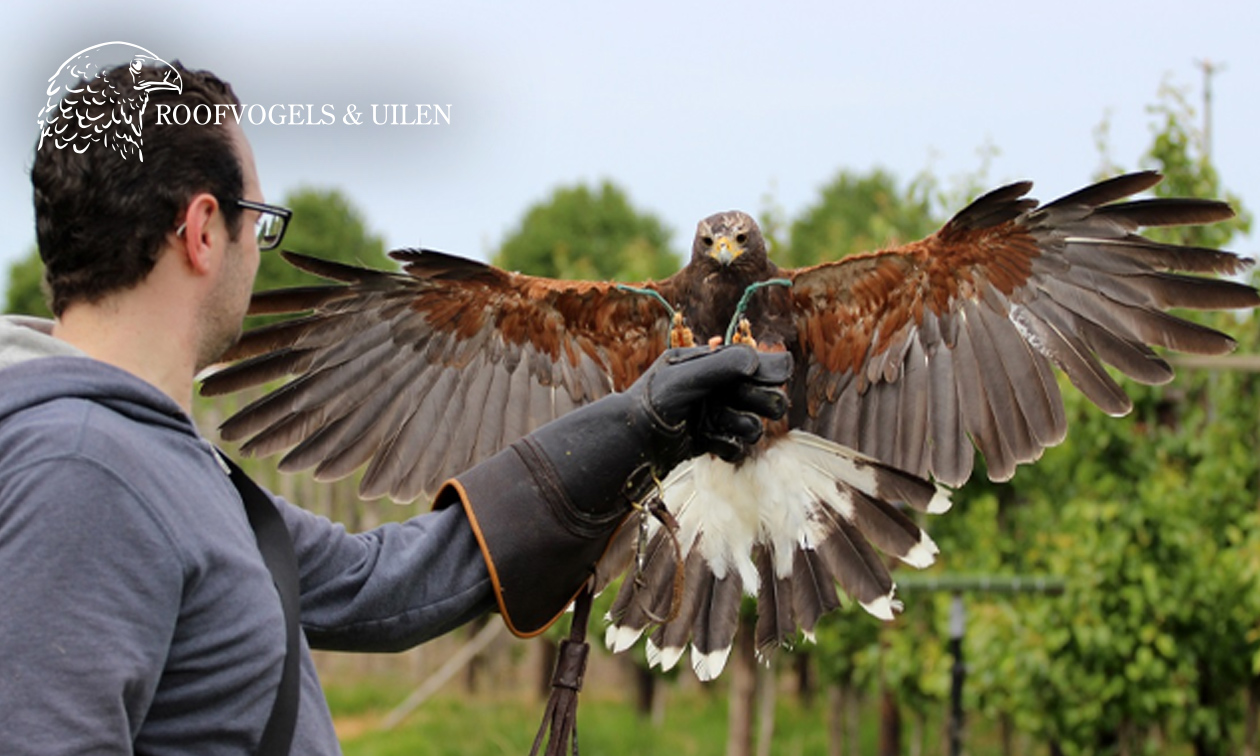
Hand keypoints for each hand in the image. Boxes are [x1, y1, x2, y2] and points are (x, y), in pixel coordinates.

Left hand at [635, 346, 790, 462]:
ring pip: (753, 424)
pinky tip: (709, 443)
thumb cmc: (652, 402)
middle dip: (761, 400)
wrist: (632, 443)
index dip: (768, 371)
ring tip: (719, 425)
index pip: (753, 364)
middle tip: (756, 404)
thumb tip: (755, 361)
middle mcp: (716, 389)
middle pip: (762, 395)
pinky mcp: (711, 440)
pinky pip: (738, 447)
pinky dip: (727, 446)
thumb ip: (720, 366)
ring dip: (742, 426)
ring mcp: (715, 416)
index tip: (779, 376)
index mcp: (709, 364)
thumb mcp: (684, 376)